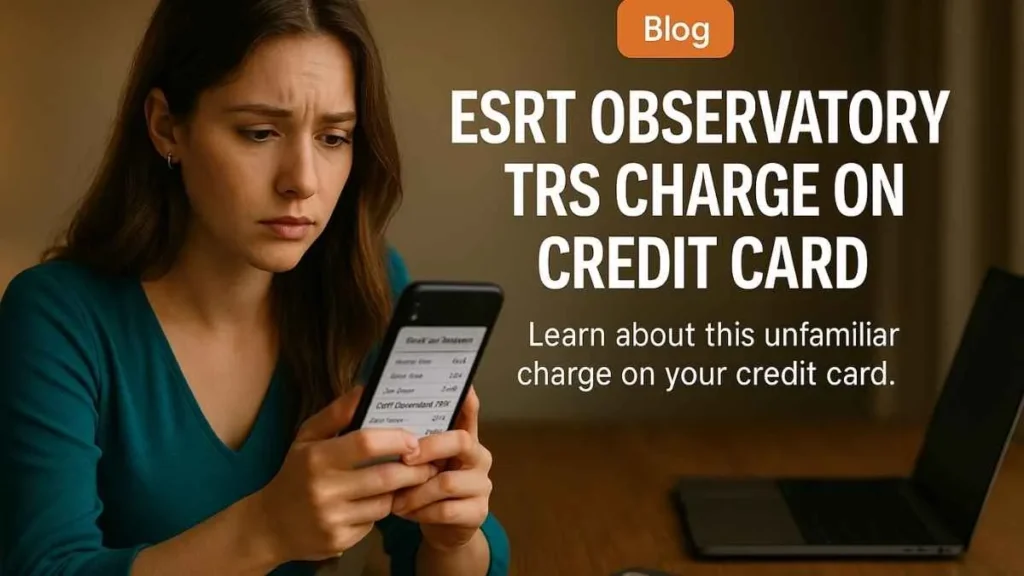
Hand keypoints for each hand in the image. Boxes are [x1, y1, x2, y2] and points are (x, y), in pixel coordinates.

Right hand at [250, 386, 439, 562]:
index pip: (366, 443)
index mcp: (317, 458)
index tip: (414, 439)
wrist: (270, 526)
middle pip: (386, 477)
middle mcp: (324, 489)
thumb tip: (365, 389)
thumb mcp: (307, 438)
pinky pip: (374, 523)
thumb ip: (336, 413)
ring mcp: (333, 519)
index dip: (397, 439)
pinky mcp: (340, 541)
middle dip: (414, 470)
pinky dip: (379, 511)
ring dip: (399, 491)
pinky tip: (374, 502)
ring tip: (404, 480)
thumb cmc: (296, 474)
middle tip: (428, 463)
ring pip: (385, 502)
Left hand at [391, 387, 493, 551]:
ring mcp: (482, 484)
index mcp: (465, 440)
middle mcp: (479, 457)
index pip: (469, 415)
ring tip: (396, 500)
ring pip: (447, 482)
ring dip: (416, 491)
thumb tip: (383, 422)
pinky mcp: (479, 511)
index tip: (464, 386)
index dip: (468, 401)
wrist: (444, 530)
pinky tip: (408, 513)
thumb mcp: (422, 465)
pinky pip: (446, 509)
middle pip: (461, 441)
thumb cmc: (427, 489)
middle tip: (404, 458)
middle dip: (429, 448)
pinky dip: (422, 512)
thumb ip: (414, 445)